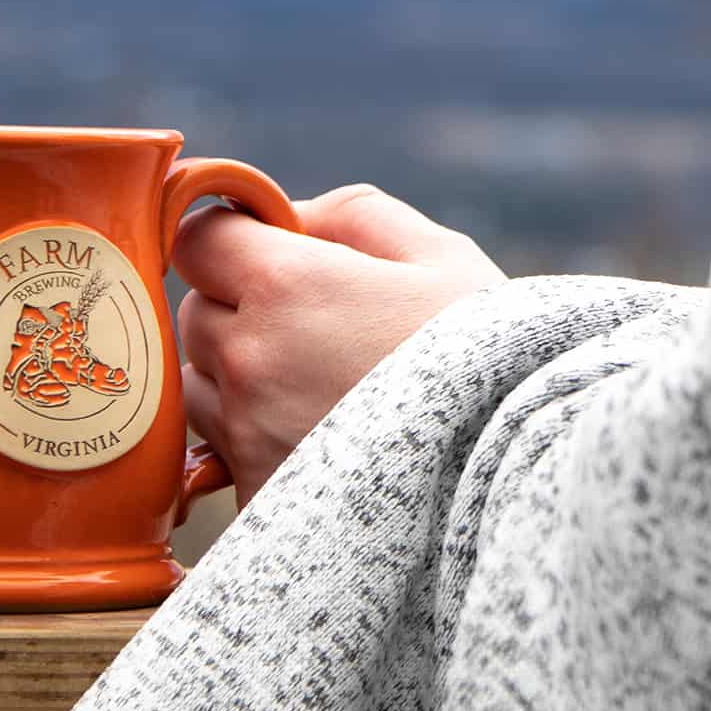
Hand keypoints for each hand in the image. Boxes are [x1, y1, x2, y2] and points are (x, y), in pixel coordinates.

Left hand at [175, 184, 504, 506]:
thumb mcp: (441, 257)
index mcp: (287, 286)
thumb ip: (354, 214)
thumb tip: (290, 219)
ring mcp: (246, 435)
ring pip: (200, 386)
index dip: (232, 240)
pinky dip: (255, 442)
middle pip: (194, 315)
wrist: (516, 476)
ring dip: (239, 379)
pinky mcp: (255, 496)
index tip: (270, 252)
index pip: (197, 241)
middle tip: (313, 326)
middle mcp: (250, 360)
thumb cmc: (489, 358)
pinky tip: (321, 442)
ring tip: (319, 389)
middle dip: (238, 309)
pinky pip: (223, 454)